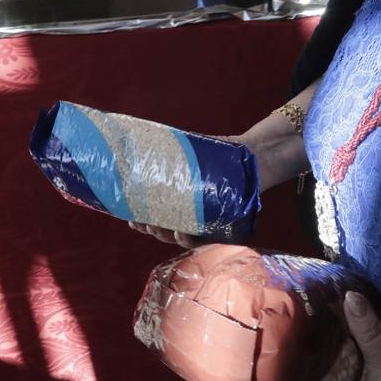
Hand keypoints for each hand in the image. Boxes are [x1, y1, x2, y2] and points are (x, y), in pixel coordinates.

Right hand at [127, 134, 247, 247]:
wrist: (251, 157)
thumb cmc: (220, 156)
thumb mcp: (192, 154)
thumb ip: (173, 155)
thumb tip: (144, 142)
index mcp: (181, 202)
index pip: (156, 217)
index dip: (141, 220)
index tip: (128, 216)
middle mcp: (192, 216)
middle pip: (165, 230)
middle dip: (150, 228)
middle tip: (139, 222)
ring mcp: (207, 223)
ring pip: (180, 237)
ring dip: (166, 235)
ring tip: (157, 228)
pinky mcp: (224, 227)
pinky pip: (205, 238)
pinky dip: (191, 237)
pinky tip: (182, 231)